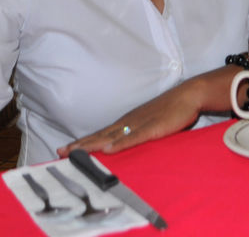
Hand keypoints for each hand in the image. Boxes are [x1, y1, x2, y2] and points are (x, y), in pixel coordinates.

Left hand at [58, 68, 234, 156]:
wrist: (188, 96)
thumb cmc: (171, 111)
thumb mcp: (150, 125)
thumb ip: (137, 135)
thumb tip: (124, 147)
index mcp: (127, 122)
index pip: (101, 134)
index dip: (83, 142)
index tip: (65, 150)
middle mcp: (129, 122)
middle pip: (100, 136)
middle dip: (81, 145)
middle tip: (60, 152)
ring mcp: (139, 124)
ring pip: (111, 137)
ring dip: (93, 145)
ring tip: (76, 153)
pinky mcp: (152, 128)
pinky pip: (133, 137)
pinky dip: (119, 144)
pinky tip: (108, 149)